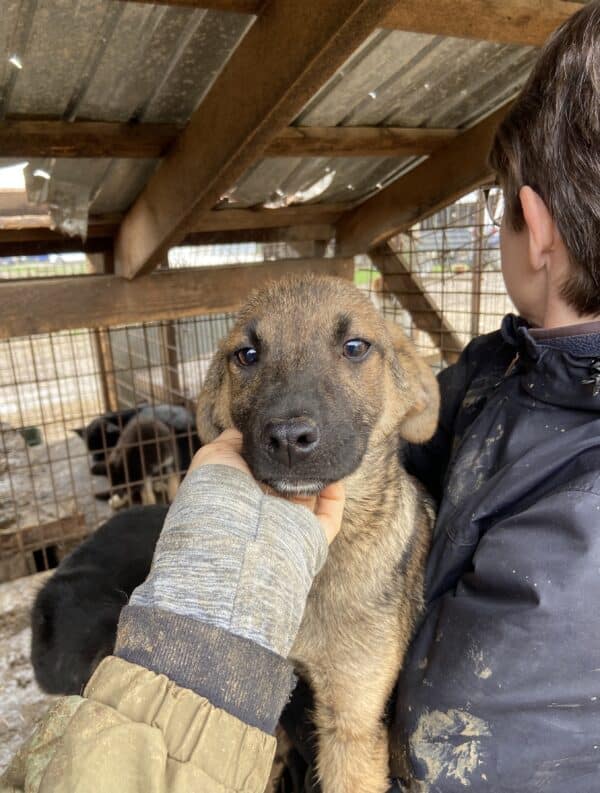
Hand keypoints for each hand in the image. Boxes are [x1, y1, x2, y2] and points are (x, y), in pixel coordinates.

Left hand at [189, 429, 344, 543]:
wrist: (232, 527)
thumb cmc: (218, 489)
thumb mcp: (215, 454)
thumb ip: (232, 441)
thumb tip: (246, 433)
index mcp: (245, 491)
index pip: (266, 469)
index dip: (276, 451)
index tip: (287, 433)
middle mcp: (267, 508)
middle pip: (291, 480)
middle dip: (301, 461)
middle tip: (308, 441)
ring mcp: (290, 524)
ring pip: (312, 496)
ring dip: (321, 475)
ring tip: (322, 453)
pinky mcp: (311, 535)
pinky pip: (330, 515)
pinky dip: (335, 495)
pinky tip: (334, 475)